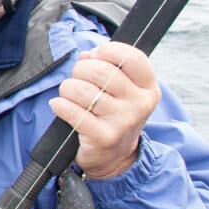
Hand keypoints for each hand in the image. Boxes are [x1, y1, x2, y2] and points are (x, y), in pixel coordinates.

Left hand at [48, 41, 161, 178]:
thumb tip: (86, 55)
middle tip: (78, 80)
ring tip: (70, 96)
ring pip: (82, 89)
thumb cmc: (115, 115)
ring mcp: (122, 121)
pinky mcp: (103, 137)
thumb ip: (111, 67)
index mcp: (148, 88)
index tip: (95, 56)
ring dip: (68, 89)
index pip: (132, 57)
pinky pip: (71, 110)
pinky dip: (60, 105)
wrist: (115, 158)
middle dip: (80, 70)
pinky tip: (60, 106)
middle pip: (100, 70)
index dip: (108, 50)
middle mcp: (139, 104)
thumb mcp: (124, 91)